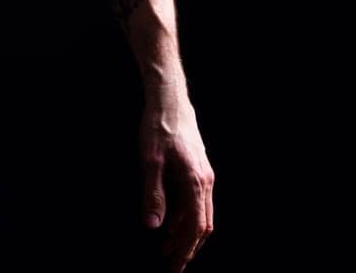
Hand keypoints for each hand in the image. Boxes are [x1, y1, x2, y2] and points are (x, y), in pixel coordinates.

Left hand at [139, 97, 213, 269]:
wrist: (170, 99)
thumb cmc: (159, 127)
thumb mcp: (150, 161)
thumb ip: (153, 194)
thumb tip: (153, 226)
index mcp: (196, 182)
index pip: (195, 227)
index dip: (185, 250)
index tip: (174, 267)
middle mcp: (205, 181)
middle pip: (203, 225)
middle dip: (188, 248)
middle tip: (172, 265)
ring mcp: (204, 175)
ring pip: (201, 214)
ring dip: (186, 234)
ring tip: (168, 249)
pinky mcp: (198, 169)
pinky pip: (196, 202)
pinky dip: (185, 218)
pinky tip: (170, 223)